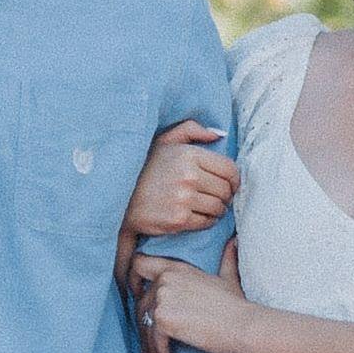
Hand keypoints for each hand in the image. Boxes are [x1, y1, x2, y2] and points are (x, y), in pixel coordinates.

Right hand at [119, 121, 238, 245]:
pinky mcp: (178, 220)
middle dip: (226, 195)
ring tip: (209, 207)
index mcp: (189, 155)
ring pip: (218, 208)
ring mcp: (184, 199)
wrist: (120, 197)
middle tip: (218, 197)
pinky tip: (198, 216)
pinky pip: (206, 222)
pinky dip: (207, 221)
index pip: (229, 169)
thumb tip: (219, 135)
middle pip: (226, 190)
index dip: (234, 179)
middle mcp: (189, 176)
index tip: (230, 184)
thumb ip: (192, 130)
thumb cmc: (144, 167)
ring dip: (217, 210)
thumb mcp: (164, 140)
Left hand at [133, 250, 251, 352]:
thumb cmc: (238, 305)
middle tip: (149, 343)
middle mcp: (165, 279)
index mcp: (176, 268)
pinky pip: (154, 340)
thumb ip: (226, 259)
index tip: (137, 296)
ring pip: (145, 325)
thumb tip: (235, 242)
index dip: (133, 280)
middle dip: (143, 325)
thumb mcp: (228, 276)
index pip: (139, 263)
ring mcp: (162, 298)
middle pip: (140, 303)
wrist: (243, 325)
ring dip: (149, 345)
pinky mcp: (163, 319)